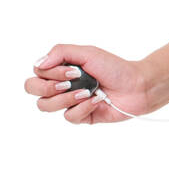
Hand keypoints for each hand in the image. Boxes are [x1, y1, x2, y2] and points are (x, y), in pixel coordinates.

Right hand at [25, 44, 150, 123]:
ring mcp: (69, 101)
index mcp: (61, 68)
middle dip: (48, 88)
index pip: (37, 73)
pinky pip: (69, 116)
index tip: (73, 69)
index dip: (50, 73)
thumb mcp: (87, 53)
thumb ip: (60, 52)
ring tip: (86, 91)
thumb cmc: (113, 67)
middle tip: (68, 83)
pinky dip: (83, 107)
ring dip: (66, 98)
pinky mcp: (80, 116)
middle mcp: (61, 85)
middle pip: (33, 90)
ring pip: (46, 106)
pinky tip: (96, 101)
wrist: (135, 86)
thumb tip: (38, 64)